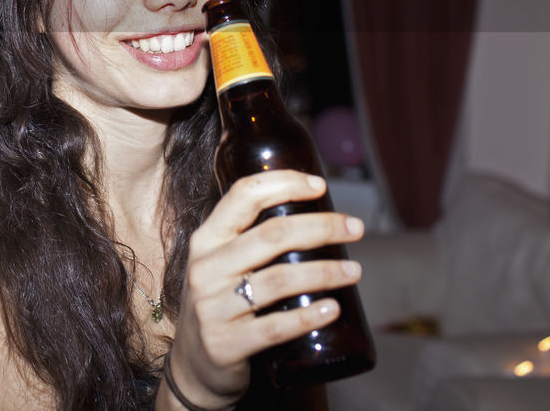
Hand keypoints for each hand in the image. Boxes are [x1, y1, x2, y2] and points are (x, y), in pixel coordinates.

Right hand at [165, 171, 363, 407]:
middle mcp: (206, 268)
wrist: (193, 365)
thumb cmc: (220, 303)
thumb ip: (248, 238)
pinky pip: (275, 327)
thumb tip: (310, 210)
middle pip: (273, 235)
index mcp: (206, 239)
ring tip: (355, 271)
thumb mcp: (220, 264)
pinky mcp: (226, 344)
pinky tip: (334, 308)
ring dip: (326, 272)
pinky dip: (308, 316)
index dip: (284, 183)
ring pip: (280, 279)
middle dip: (322, 227)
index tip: (320, 186)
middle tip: (355, 228)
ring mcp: (213, 307)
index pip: (243, 196)